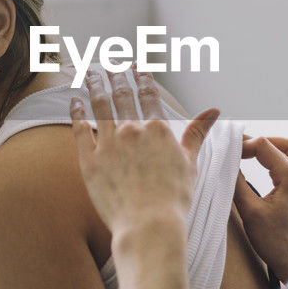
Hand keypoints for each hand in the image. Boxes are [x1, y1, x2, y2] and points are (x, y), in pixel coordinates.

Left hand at [70, 69, 219, 238]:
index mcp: (158, 129)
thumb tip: (214, 110)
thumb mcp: (190, 162)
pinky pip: (80, 130)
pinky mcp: (89, 161)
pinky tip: (74, 101)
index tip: (135, 64)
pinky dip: (76, 112)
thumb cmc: (174, 199)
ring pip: (99, 106)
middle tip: (109, 63)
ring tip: (88, 72)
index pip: (148, 94)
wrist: (149, 226)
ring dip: (94, 85)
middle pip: (121, 94)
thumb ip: (197, 132)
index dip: (140, 76)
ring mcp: (108, 144)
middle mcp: (132, 130)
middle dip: (115, 75)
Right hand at [233, 136, 287, 283]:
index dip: (244, 145)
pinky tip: (277, 169)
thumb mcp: (250, 213)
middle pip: (287, 143)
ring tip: (259, 156)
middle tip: (243, 150)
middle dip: (263, 142)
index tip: (228, 152)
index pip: (265, 146)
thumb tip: (227, 164)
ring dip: (278, 149)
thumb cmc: (277, 243)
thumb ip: (238, 184)